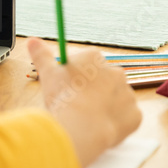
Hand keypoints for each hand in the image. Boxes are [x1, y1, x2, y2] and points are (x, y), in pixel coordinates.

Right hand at [26, 38, 140, 167]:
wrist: (81, 128)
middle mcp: (116, 72)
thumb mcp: (47, 73)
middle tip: (76, 103)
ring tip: (87, 118)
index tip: (67, 87)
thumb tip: (32, 40)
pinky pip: (125, 117)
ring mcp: (128, 94)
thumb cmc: (63, 98)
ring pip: (114, 98)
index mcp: (94, 58)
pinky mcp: (135, 115)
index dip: (75, 76)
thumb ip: (41, 55)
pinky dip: (114, 122)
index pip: (86, 63)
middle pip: (102, 79)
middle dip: (92, 90)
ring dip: (104, 106)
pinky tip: (99, 127)